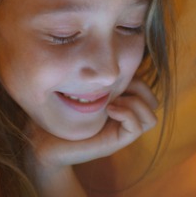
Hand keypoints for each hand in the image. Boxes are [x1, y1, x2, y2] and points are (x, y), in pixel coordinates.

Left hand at [30, 78, 158, 168]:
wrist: (42, 143)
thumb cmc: (55, 114)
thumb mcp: (76, 89)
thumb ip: (92, 77)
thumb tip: (106, 53)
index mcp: (117, 103)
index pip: (144, 87)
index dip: (135, 76)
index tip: (113, 74)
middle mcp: (122, 118)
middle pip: (153, 101)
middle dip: (140, 88)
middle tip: (115, 86)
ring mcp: (120, 131)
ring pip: (151, 117)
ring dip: (136, 103)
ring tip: (112, 100)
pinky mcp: (114, 142)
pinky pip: (138, 127)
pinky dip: (128, 114)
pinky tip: (108, 108)